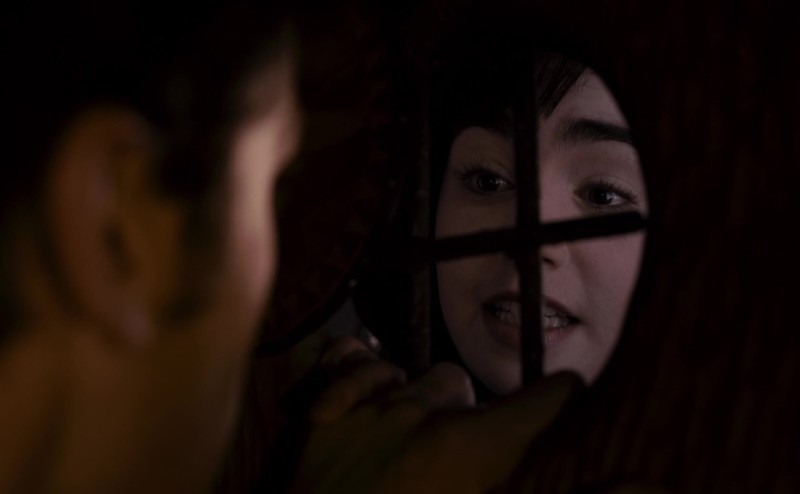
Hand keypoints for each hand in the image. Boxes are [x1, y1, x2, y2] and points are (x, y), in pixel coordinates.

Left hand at [292, 368, 580, 492]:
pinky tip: (362, 403)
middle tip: (453, 467)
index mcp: (473, 449)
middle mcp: (422, 412)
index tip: (568, 406)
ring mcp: (365, 405)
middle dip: (467, 420)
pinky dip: (360, 375)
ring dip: (415, 404)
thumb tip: (647, 486)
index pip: (549, 397)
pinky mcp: (320, 411)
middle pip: (466, 388)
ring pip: (411, 376)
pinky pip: (350, 357)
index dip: (563, 403)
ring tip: (404, 447)